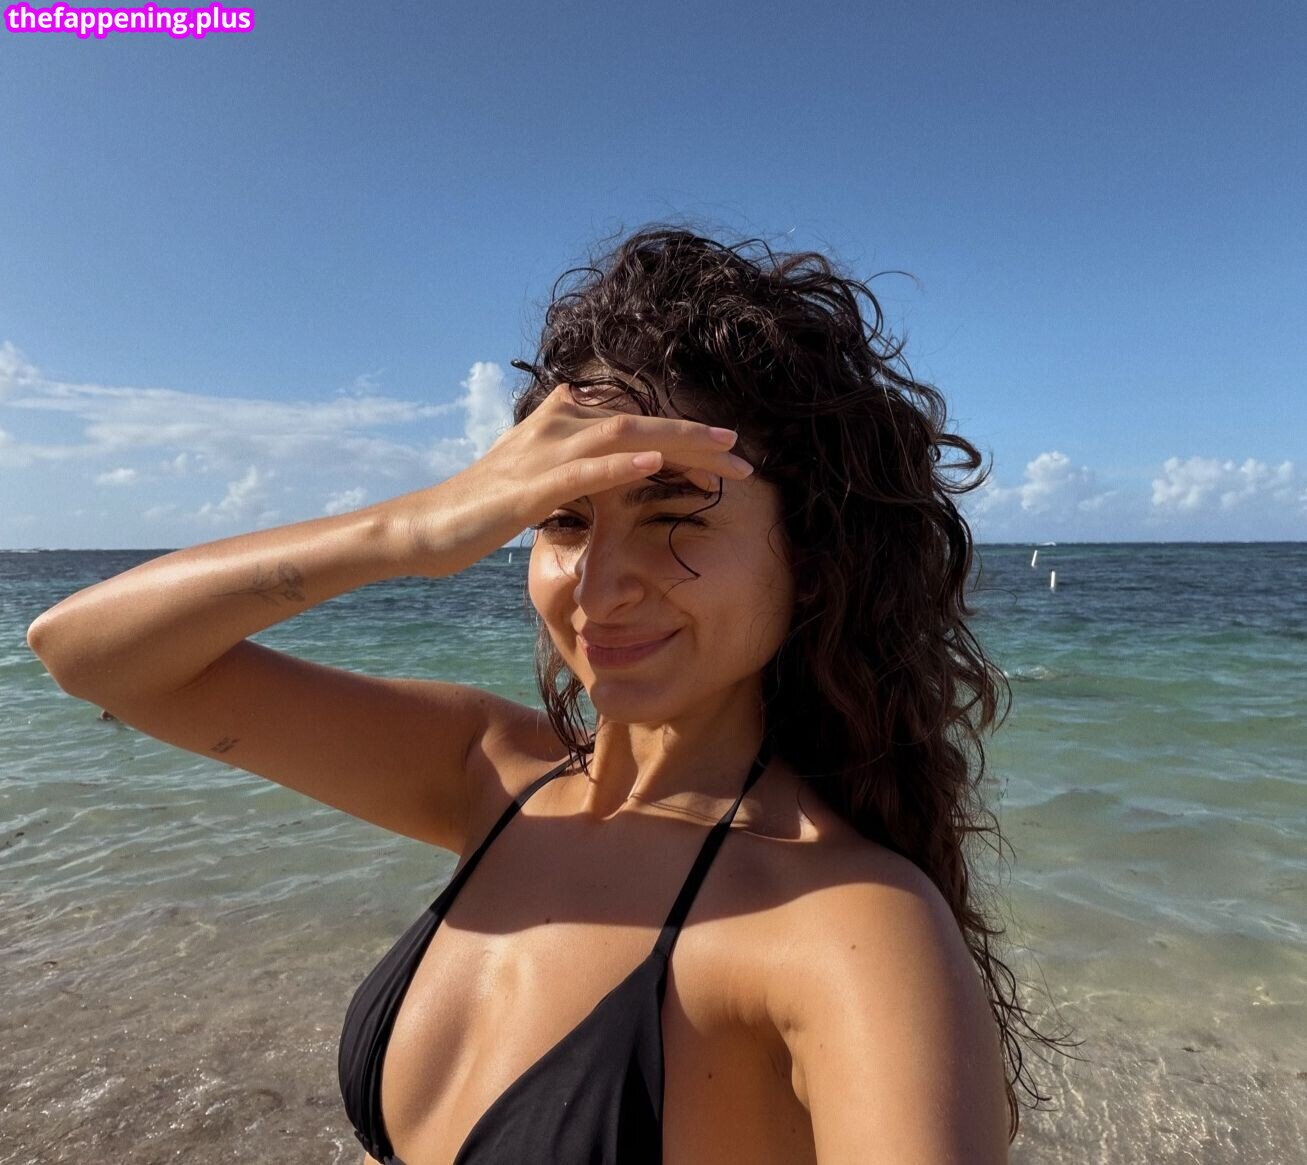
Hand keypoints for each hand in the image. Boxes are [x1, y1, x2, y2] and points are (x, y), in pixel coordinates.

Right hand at [390, 383, 753, 575]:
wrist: (425, 528)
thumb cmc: (479, 507)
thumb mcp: (532, 475)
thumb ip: (569, 458)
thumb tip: (600, 446)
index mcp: (561, 425)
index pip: (636, 425)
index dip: (686, 439)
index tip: (729, 460)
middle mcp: (556, 429)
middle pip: (641, 424)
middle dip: (698, 440)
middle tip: (746, 458)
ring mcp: (542, 455)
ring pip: (622, 437)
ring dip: (678, 442)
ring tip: (722, 452)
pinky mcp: (527, 488)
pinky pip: (582, 473)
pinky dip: (620, 466)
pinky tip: (656, 463)